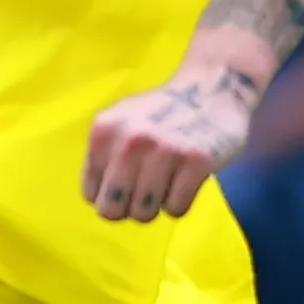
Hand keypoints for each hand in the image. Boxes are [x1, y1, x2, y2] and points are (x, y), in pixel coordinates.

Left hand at [80, 65, 254, 221]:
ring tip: (165, 185)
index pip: (90, 194)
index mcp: (104, 131)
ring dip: (155, 207)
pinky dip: (179, 204)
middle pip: (112, 209)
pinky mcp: (197, 161)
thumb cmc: (160, 114)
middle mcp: (131, 140)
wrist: (213, 90)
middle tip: (143, 195)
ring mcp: (165, 150)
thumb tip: (97, 200)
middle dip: (127, 209)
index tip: (124, 187)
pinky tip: (184, 182)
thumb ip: (103, 156)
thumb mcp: (120, 123)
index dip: (108, 197)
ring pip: (144, 213)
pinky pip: (176, 209)